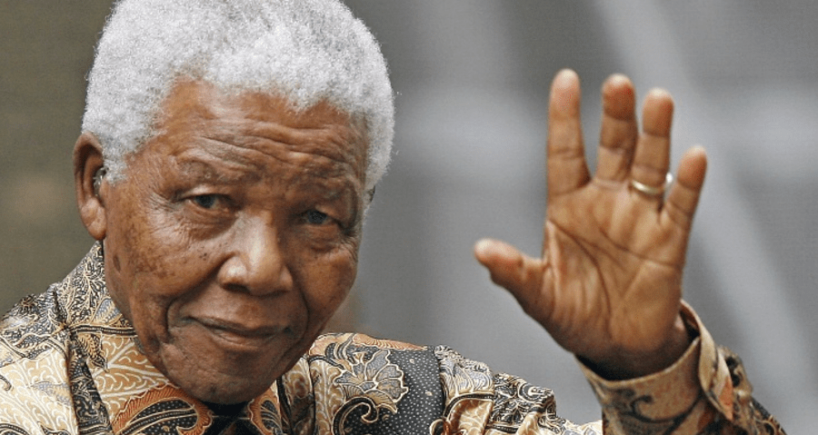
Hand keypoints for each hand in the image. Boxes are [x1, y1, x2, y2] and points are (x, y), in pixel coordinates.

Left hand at [475, 70, 706, 378]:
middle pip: (613, 148)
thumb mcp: (537, 294)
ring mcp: (640, 217)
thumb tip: (481, 251)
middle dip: (615, 116)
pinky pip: (681, 206)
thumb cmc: (571, 315)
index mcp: (568, 206)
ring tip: (658, 100)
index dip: (565, 118)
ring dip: (655, 134)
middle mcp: (605, 202)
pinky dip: (689, 182)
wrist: (614, 347)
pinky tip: (694, 156)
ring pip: (650, 166)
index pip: (565, 153)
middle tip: (616, 84)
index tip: (566, 80)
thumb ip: (513, 272)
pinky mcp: (670, 240)